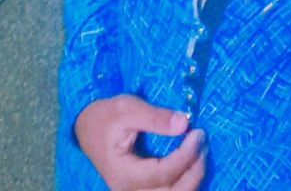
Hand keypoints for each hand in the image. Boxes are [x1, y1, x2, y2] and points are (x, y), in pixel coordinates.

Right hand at [75, 94, 205, 190]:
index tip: (198, 133)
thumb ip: (155, 117)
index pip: (163, 173)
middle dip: (195, 170)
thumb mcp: (127, 108)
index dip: (186, 156)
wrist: (87, 129)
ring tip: (201, 151)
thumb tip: (185, 122)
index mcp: (124, 175)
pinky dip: (186, 181)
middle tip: (203, 142)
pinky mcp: (144, 190)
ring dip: (193, 178)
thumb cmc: (106, 116)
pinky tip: (192, 161)